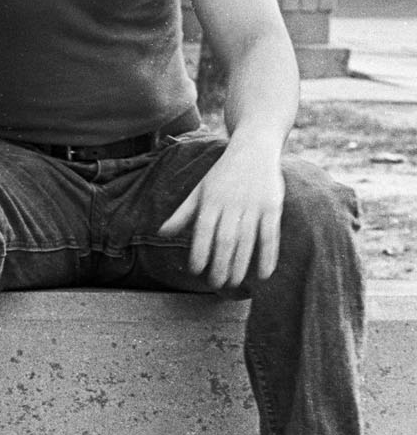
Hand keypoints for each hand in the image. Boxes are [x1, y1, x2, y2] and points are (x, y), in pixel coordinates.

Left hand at [159, 143, 284, 288]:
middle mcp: (231, 204)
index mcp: (211, 200)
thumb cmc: (222, 174)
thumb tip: (161, 232)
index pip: (203, 230)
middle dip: (220, 264)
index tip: (196, 270)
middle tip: (216, 284)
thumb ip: (182, 213)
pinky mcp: (272, 207)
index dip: (199, 251)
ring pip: (247, 240)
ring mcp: (253, 206)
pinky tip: (264, 273)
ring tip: (235, 283)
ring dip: (241, 264)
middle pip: (225, 239)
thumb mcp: (199, 190)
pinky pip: (270, 235)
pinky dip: (268, 255)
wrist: (253, 150)